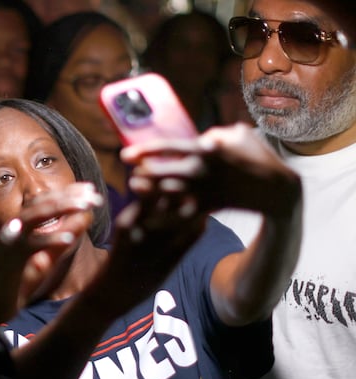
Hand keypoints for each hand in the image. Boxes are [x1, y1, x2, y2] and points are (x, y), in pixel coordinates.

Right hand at [0, 182, 101, 336]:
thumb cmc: (19, 283)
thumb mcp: (45, 258)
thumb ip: (61, 240)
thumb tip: (85, 220)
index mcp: (20, 226)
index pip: (44, 200)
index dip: (67, 192)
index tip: (90, 189)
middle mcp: (12, 228)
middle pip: (41, 203)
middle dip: (68, 196)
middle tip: (94, 195)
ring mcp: (8, 242)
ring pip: (34, 216)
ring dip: (61, 208)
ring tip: (85, 206)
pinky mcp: (8, 259)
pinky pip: (30, 245)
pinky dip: (50, 240)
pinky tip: (70, 239)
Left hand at [120, 123, 300, 217]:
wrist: (276, 189)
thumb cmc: (256, 156)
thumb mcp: (240, 135)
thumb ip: (217, 134)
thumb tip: (203, 138)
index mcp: (206, 149)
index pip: (168, 147)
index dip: (144, 150)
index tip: (125, 154)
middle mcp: (202, 169)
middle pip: (163, 171)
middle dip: (143, 173)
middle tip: (129, 175)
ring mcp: (205, 189)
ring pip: (169, 193)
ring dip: (150, 194)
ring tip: (134, 193)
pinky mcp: (210, 206)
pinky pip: (184, 213)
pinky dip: (167, 217)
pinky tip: (150, 221)